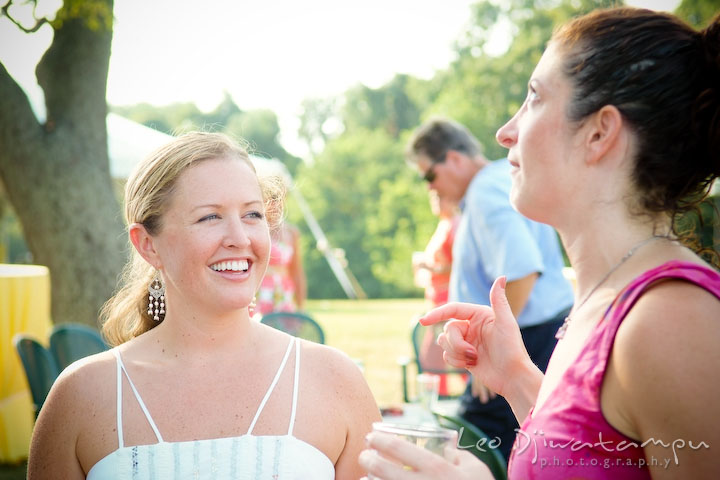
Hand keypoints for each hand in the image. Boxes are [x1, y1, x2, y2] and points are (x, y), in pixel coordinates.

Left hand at [359, 432, 492, 479]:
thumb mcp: (477, 469)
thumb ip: (459, 455)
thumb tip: (447, 447)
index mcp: (438, 469)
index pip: (399, 448)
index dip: (380, 440)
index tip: (372, 436)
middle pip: (383, 469)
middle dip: (367, 460)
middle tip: (364, 455)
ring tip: (366, 476)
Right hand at [420, 276, 531, 399]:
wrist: (512, 377)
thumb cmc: (512, 349)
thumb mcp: (505, 322)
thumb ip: (499, 300)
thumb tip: (501, 276)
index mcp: (479, 315)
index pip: (452, 309)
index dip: (436, 314)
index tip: (423, 321)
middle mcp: (471, 326)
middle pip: (448, 329)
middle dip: (456, 343)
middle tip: (472, 353)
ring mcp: (466, 342)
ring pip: (444, 342)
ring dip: (456, 353)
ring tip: (474, 359)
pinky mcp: (463, 356)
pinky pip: (446, 355)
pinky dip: (456, 362)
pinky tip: (471, 365)